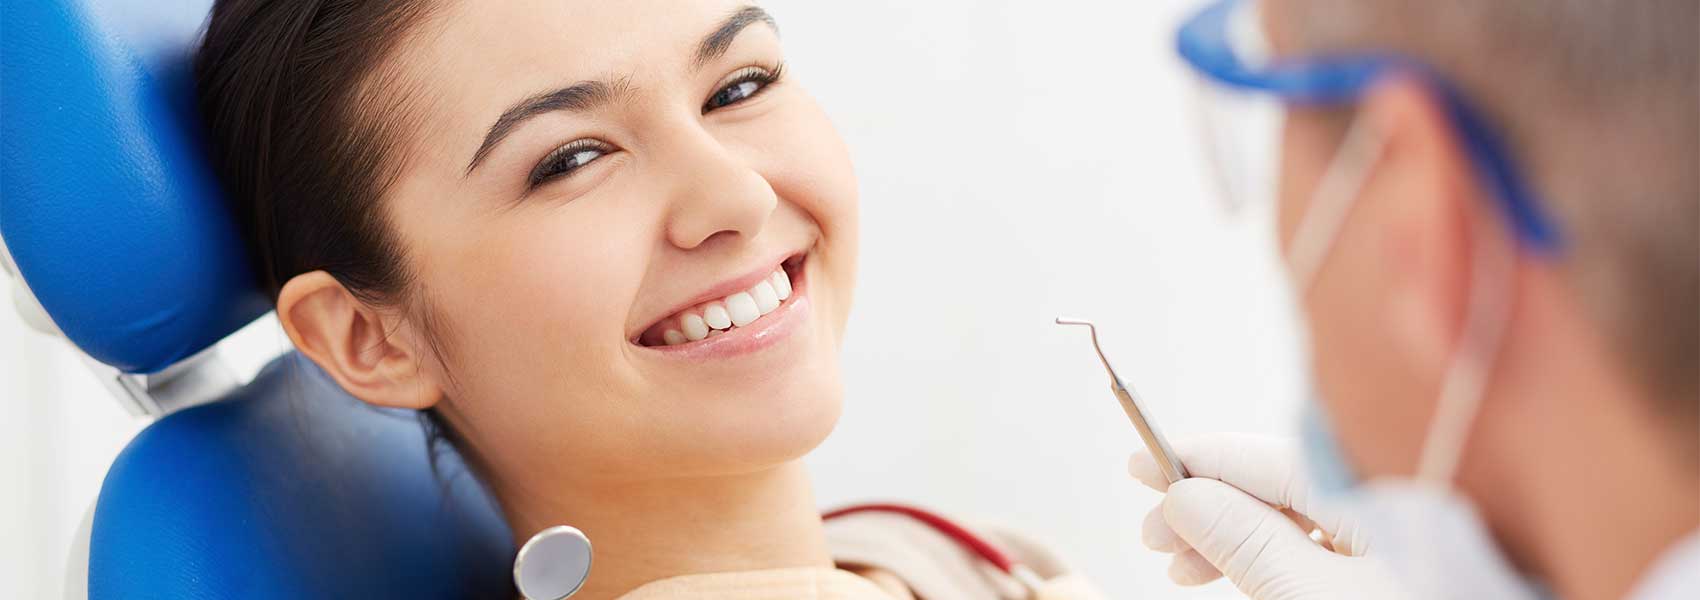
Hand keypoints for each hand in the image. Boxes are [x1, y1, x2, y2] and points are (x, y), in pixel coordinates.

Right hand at [1128, 434, 1407, 599]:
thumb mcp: (1312, 599)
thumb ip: (1248, 543)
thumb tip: (1185, 495)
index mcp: (1385, 496)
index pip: (1273, 458)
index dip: (1200, 460)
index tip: (1142, 467)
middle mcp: (1398, 508)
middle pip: (1281, 487)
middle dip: (1209, 508)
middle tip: (1154, 537)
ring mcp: (1402, 543)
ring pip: (1297, 522)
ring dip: (1232, 539)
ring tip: (1183, 570)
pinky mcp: (1400, 574)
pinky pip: (1324, 549)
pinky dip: (1272, 559)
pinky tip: (1236, 576)